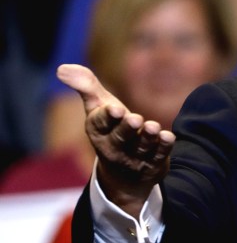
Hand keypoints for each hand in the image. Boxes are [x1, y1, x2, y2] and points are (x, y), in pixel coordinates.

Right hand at [57, 64, 175, 217]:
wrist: (125, 174)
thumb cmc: (110, 130)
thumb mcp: (98, 109)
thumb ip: (86, 87)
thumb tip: (62, 68)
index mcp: (98, 132)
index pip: (100, 124)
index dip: (107, 116)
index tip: (114, 108)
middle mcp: (115, 147)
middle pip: (120, 138)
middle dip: (126, 128)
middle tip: (135, 118)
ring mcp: (134, 157)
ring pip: (141, 147)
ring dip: (148, 137)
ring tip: (153, 126)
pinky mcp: (153, 164)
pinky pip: (159, 156)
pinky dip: (163, 147)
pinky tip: (168, 137)